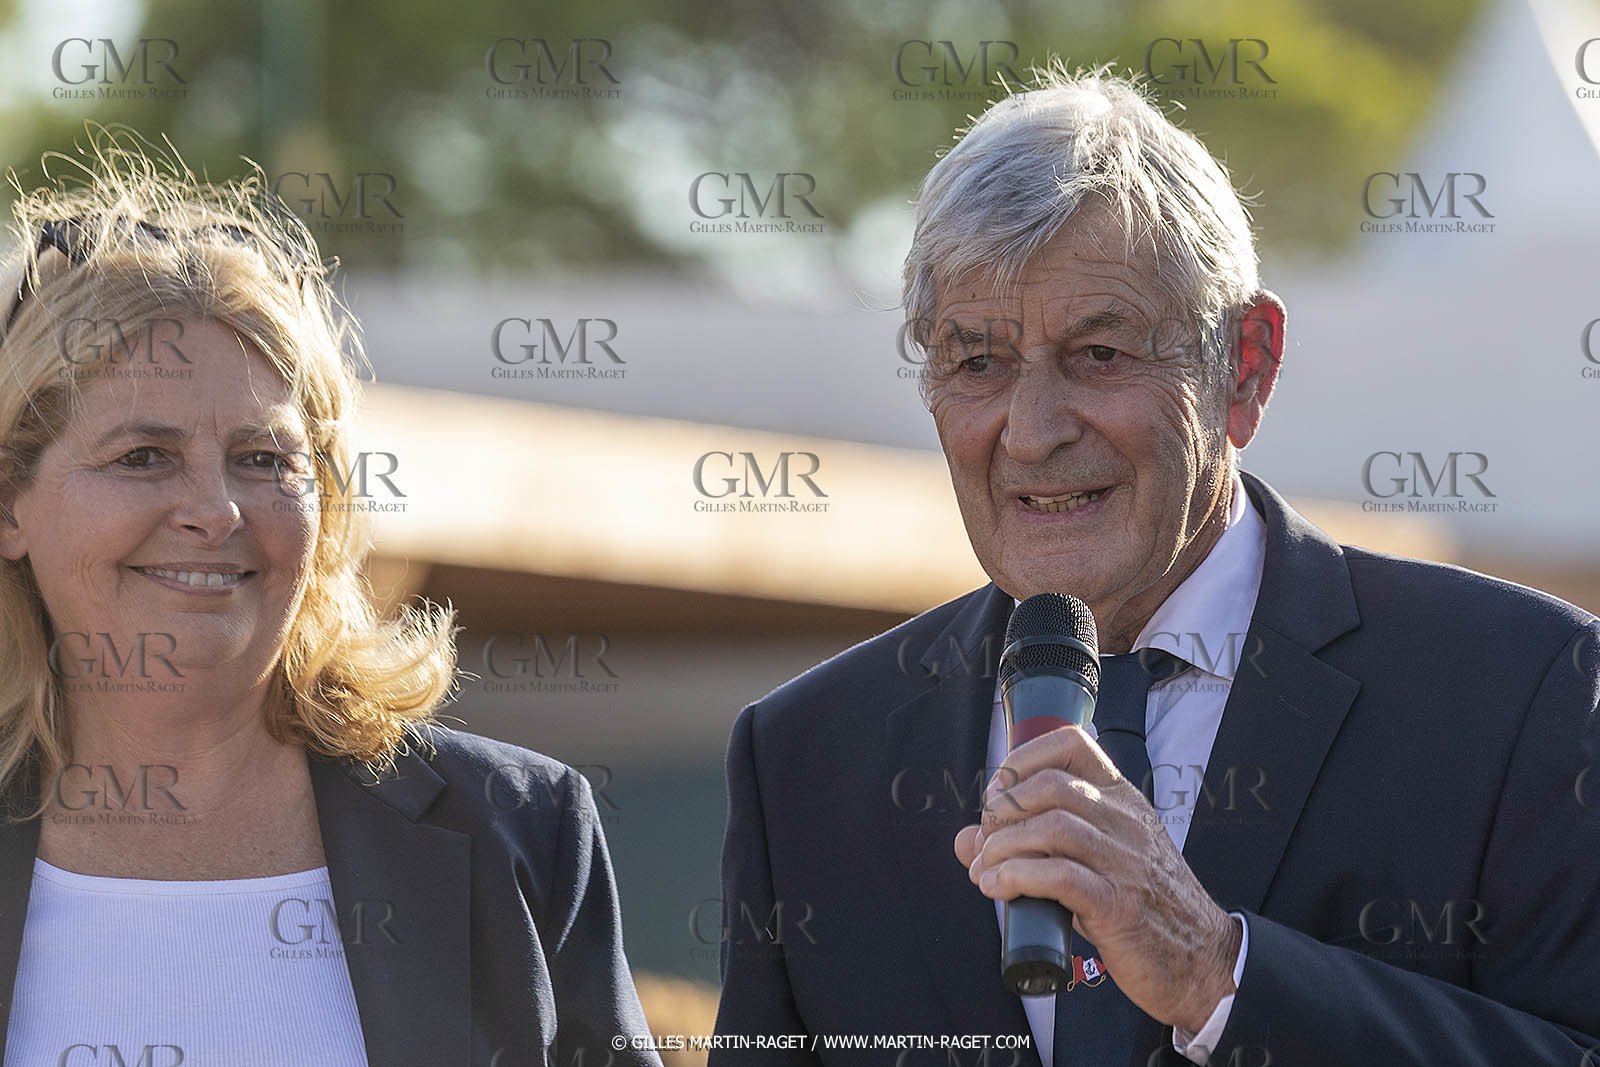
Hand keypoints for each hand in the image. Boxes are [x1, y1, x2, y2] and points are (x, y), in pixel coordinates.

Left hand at [953, 725, 1241, 1031]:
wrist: (1203, 961)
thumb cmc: (1144, 908)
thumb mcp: (1093, 863)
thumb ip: (1032, 846)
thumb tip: (967, 840)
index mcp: (1123, 801)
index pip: (1073, 744)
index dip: (1022, 759)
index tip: (997, 793)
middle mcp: (1126, 822)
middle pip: (1051, 786)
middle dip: (1002, 810)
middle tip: (986, 840)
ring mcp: (1125, 862)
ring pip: (1051, 828)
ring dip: (1003, 847)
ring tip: (985, 870)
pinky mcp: (1118, 905)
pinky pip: (1059, 877)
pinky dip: (1015, 878)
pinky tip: (997, 889)